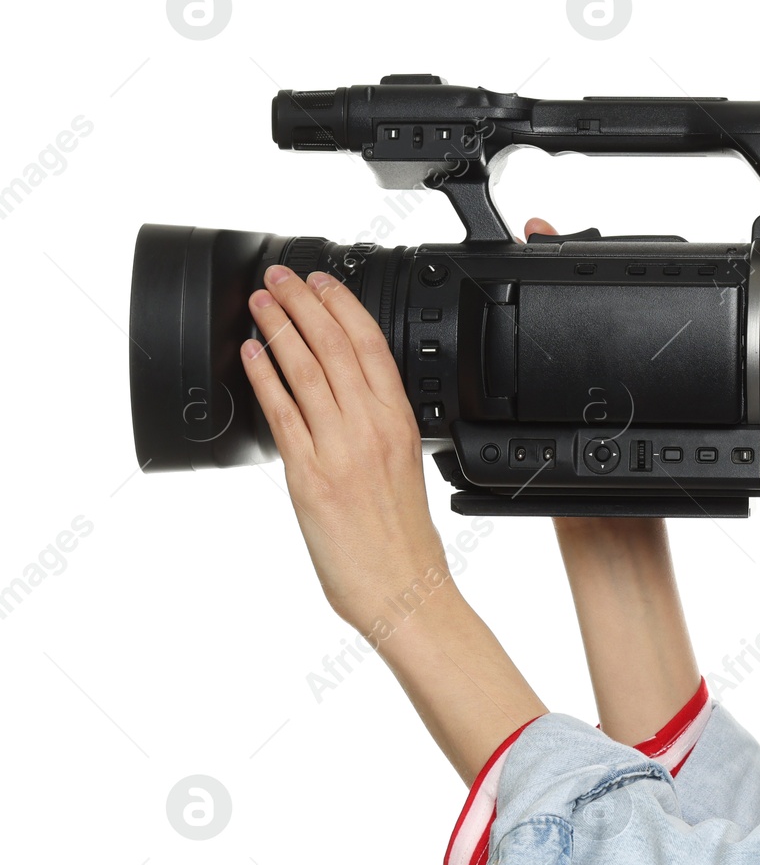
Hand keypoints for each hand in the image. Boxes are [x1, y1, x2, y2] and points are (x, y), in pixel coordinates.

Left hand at [239, 264, 451, 638]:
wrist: (402, 586)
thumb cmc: (403, 540)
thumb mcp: (404, 467)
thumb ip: (376, 429)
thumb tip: (344, 401)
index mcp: (400, 423)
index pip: (372, 346)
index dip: (343, 306)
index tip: (321, 281)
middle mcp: (372, 429)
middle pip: (335, 347)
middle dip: (303, 303)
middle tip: (278, 277)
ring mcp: (340, 449)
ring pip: (308, 370)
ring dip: (279, 328)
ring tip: (259, 302)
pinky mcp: (310, 475)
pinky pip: (283, 413)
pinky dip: (264, 376)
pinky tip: (251, 354)